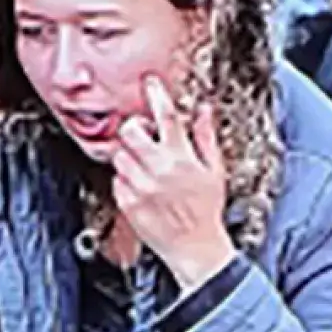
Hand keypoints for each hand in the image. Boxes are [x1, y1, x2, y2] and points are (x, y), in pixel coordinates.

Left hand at [113, 76, 237, 289]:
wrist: (194, 248)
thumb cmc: (206, 210)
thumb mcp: (214, 171)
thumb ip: (205, 138)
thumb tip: (203, 110)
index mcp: (181, 158)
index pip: (166, 116)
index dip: (156, 94)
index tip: (150, 83)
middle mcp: (157, 170)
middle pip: (130, 131)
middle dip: (134, 128)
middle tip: (143, 135)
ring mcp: (139, 187)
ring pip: (119, 155)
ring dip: (129, 155)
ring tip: (145, 167)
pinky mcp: (127, 203)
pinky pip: (117, 180)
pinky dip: (126, 179)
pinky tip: (142, 187)